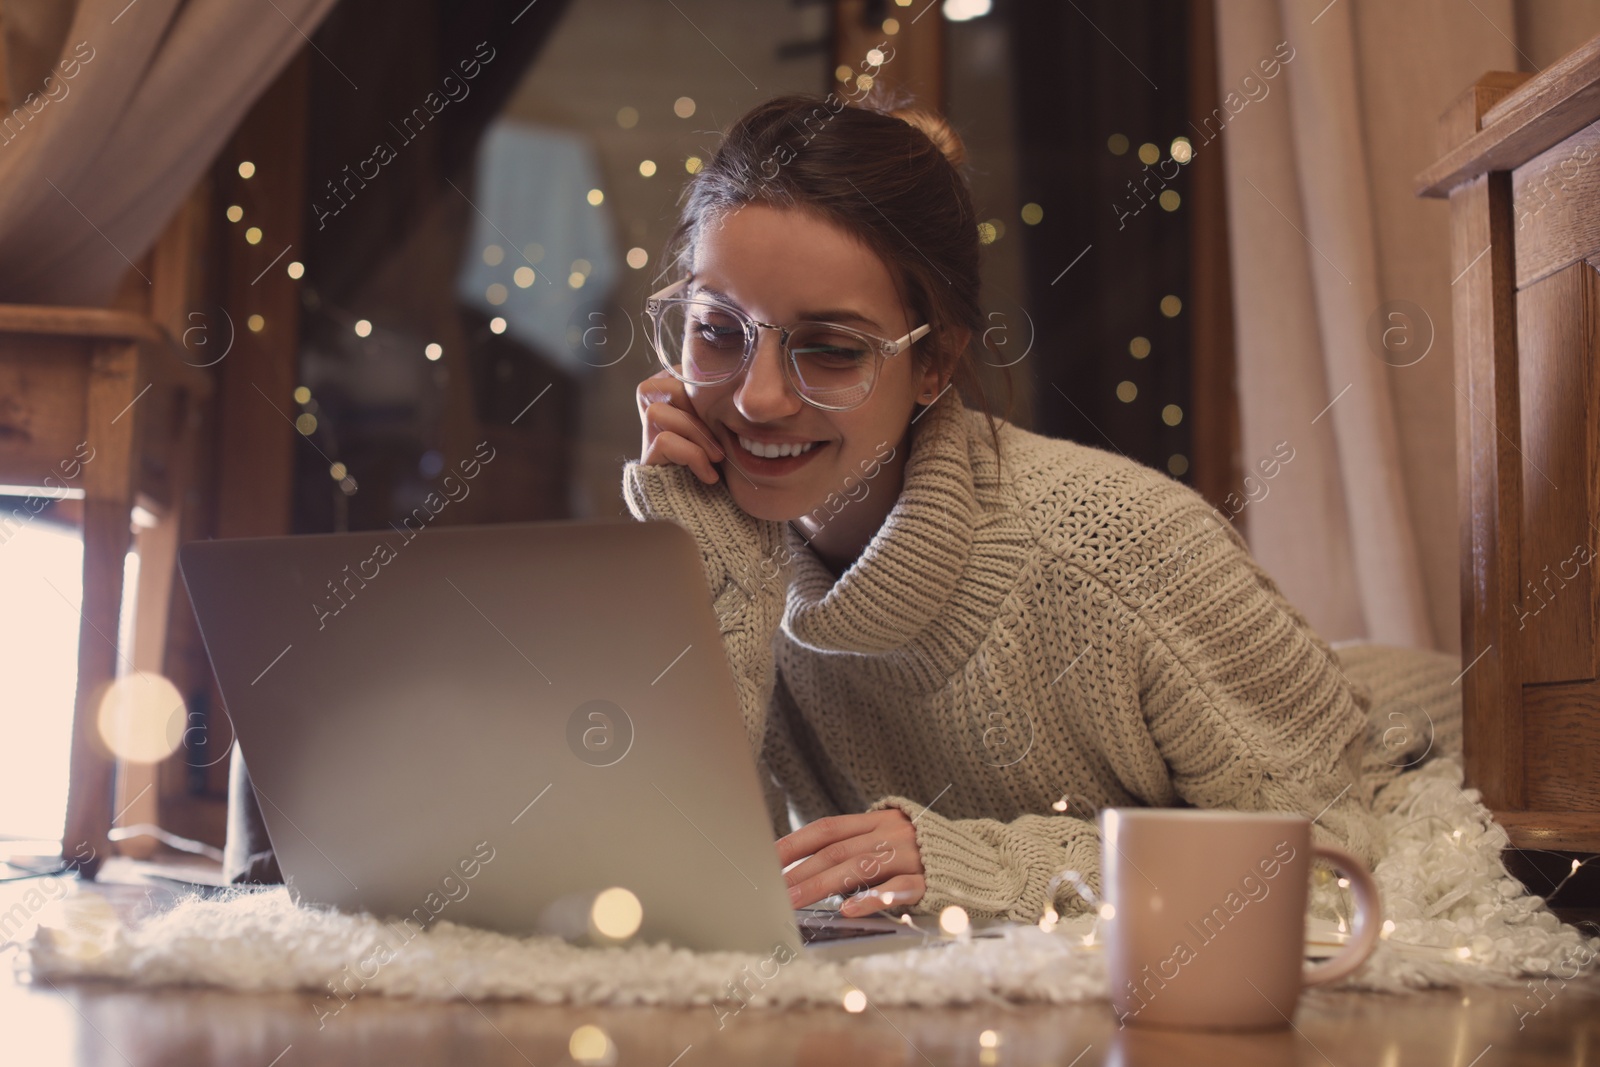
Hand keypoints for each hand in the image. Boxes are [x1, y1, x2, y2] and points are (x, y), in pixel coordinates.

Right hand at [636, 367, 724, 483]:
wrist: (722, 511)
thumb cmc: (728, 464)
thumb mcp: (726, 426)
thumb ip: (718, 402)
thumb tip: (732, 376)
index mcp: (673, 399)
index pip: (677, 373)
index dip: (699, 389)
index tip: (722, 413)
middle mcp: (653, 415)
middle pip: (659, 386)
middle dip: (695, 407)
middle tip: (719, 435)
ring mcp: (648, 438)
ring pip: (656, 412)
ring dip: (695, 432)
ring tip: (717, 457)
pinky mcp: (647, 462)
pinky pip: (664, 440)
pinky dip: (692, 455)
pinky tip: (708, 475)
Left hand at [777, 810, 925, 916]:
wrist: (983, 859)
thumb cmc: (925, 852)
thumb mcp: (890, 839)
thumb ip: (858, 848)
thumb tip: (810, 870)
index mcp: (878, 820)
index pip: (826, 829)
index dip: (795, 842)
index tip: (766, 858)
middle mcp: (891, 833)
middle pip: (837, 851)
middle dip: (801, 872)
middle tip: (774, 891)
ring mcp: (911, 855)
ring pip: (859, 868)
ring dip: (822, 886)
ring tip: (795, 902)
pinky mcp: (929, 881)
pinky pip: (896, 889)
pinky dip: (870, 899)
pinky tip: (848, 909)